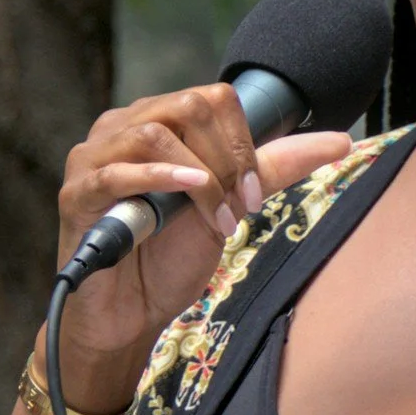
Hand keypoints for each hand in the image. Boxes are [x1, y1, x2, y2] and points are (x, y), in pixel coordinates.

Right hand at [38, 85, 350, 412]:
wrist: (130, 316)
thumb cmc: (170, 258)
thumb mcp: (231, 205)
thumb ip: (274, 168)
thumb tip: (339, 140)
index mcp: (158, 122)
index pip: (212, 98)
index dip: (243, 142)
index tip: (253, 194)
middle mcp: (121, 128)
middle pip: (187, 105)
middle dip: (227, 158)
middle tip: (238, 208)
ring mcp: (93, 158)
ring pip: (154, 132)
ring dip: (201, 178)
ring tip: (215, 219)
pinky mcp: (76, 194)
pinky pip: (115, 172)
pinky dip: (158, 178)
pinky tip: (186, 192)